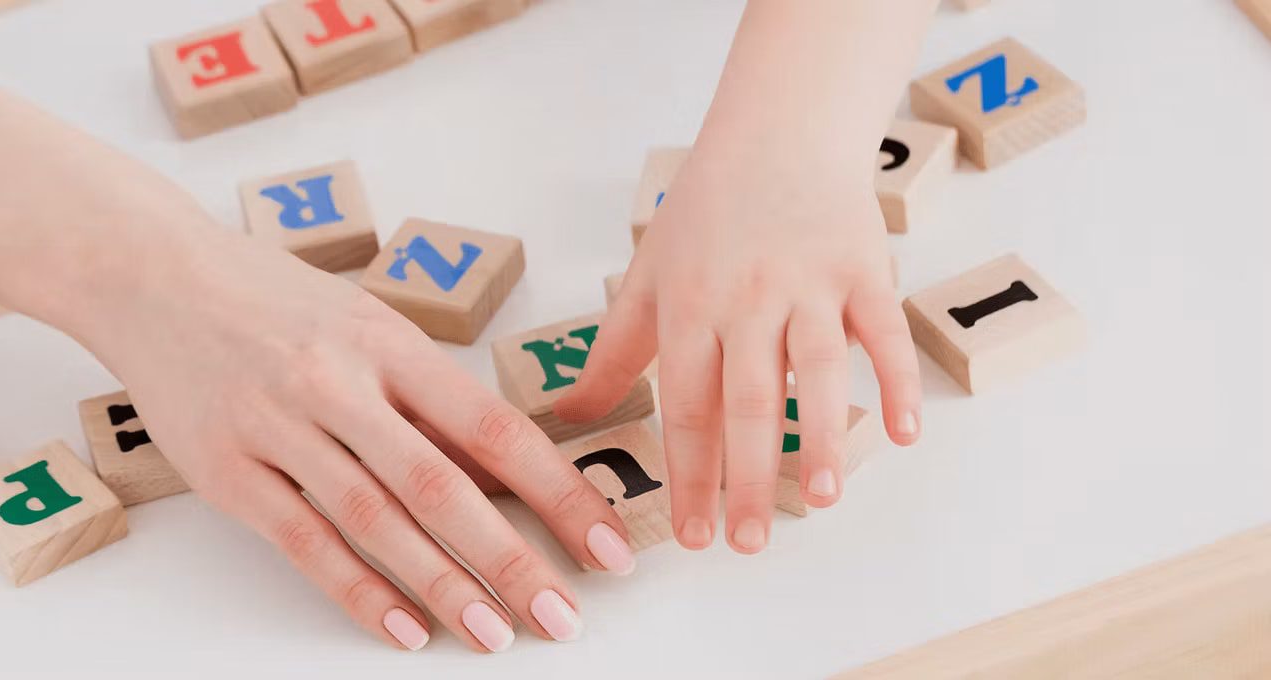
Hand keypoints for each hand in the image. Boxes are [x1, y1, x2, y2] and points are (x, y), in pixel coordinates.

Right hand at [72, 229, 631, 651]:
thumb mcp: (363, 321)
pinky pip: (304, 542)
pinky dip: (358, 591)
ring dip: (444, 586)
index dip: (558, 492)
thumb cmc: (270, 299)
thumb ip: (425, 395)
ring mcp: (278, 428)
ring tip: (497, 634)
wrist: (152, 276)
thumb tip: (505, 472)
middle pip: (442, 485)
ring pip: (376, 520)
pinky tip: (404, 629)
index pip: (492, 427)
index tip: (607, 544)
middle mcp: (338, 384)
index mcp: (388, 343)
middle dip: (513, 558)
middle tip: (564, 615)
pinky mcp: (228, 470)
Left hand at [556, 153, 921, 554]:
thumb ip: (612, 357)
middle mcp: (746, 299)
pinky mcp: (863, 269)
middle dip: (747, 477)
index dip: (688, 474)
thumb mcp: (647, 280)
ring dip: (821, 437)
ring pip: (816, 370)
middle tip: (748, 542)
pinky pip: (883, 333)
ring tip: (822, 499)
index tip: (692, 536)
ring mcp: (809, 284)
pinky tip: (902, 433)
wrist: (777, 132)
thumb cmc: (706, 214)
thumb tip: (565, 419)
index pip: (684, 405)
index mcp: (688, 308)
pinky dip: (898, 381)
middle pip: (748, 400)